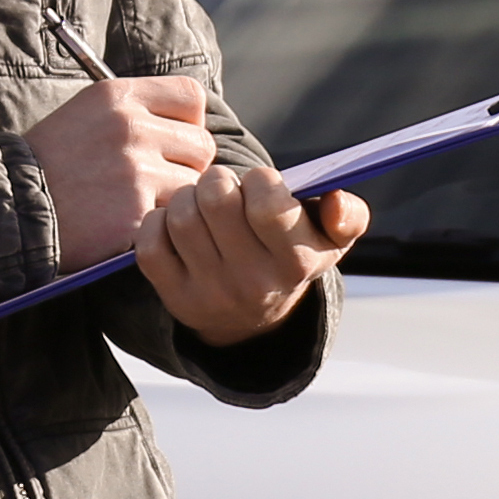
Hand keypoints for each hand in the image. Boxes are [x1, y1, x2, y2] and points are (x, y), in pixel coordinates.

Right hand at [25, 73, 224, 271]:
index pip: (191, 97)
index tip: (170, 140)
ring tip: (136, 203)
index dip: (188, 122)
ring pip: (192, 186)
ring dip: (173, 199)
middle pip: (201, 144)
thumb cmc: (51, 163)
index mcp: (117, 95)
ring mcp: (135, 171)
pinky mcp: (136, 213)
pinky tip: (127, 223)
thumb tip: (188, 121)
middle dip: (186, 165)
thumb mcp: (85, 114)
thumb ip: (134, 110)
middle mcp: (129, 127)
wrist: (9, 207)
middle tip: (155, 181)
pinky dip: (158, 225)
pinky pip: (173, 218)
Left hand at [135, 155, 364, 346]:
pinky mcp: (174, 296)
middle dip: (217, 180)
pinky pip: (150, 241)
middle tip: (224, 187)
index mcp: (295, 263)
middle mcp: (253, 283)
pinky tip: (177, 225)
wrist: (253, 318)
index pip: (268, 205)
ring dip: (186, 197)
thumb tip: (336, 202)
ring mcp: (211, 293)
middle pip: (215, 200)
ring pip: (181, 216)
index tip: (261, 184)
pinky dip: (158, 221)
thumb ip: (348, 215)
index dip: (260, 180)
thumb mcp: (330, 241)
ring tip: (201, 204)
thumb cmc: (291, 256)